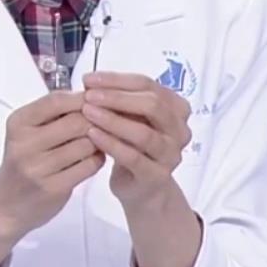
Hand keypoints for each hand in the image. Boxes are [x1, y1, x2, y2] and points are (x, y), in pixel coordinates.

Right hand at [0, 91, 102, 266]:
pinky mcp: (53, 188)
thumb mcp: (26, 132)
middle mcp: (25, 144)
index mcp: (18, 123)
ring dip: (100, 141)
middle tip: (106, 123)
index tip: (96, 100)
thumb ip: (53, 114)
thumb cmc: (22, 162)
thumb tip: (92, 95)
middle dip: (96, 120)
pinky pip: (88, 165)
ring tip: (100, 141)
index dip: (82, 98)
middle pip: (76, 121)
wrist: (5, 205)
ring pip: (86, 143)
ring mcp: (38, 167)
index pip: (56, 100)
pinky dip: (97, 159)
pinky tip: (94, 158)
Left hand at [79, 72, 191, 211]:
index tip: (88, 79)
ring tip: (87, 112)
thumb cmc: (134, 146)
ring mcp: (171, 155)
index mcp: (176, 108)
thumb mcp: (130, 118)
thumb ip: (118, 100)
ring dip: (112, 120)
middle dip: (116, 98)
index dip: (116, 80)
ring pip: (143, 133)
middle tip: (88, 96)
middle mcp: (180, 130)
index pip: (147, 85)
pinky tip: (92, 134)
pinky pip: (133, 157)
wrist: (141, 188)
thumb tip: (90, 82)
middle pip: (152, 105)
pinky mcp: (157, 176)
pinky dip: (111, 143)